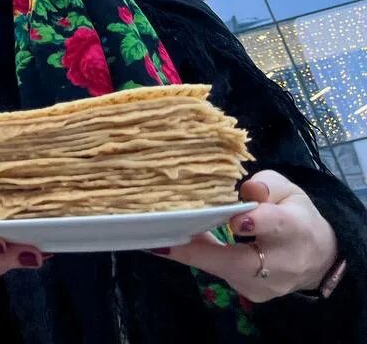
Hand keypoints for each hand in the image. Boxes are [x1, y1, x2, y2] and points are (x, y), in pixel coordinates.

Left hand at [163, 171, 338, 302]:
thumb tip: (246, 190)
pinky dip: (201, 257)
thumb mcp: (288, 192)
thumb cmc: (296, 216)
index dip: (255, 222)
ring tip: (163, 233)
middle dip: (202, 250)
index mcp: (295, 228)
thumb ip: (266, 186)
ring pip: (224, 270)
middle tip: (167, 238)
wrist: (317, 258)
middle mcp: (283, 262)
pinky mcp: (253, 293)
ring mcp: (267, 285)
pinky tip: (182, 240)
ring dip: (193, 252)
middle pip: (240, 261)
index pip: (276, 226)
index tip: (232, 219)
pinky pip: (222, 274)